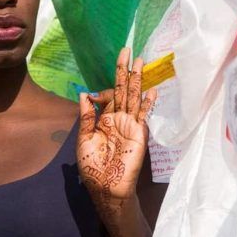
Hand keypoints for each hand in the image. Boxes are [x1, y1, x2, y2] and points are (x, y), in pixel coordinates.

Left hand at [77, 47, 155, 209]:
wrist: (105, 187)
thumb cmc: (93, 166)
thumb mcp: (84, 138)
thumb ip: (86, 116)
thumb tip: (84, 93)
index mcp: (104, 119)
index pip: (108, 96)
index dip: (103, 89)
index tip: (94, 95)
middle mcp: (119, 118)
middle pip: (123, 89)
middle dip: (124, 70)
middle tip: (126, 49)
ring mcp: (130, 124)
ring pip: (134, 96)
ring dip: (137, 78)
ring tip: (140, 60)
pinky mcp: (139, 133)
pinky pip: (144, 115)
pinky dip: (148, 102)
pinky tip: (152, 90)